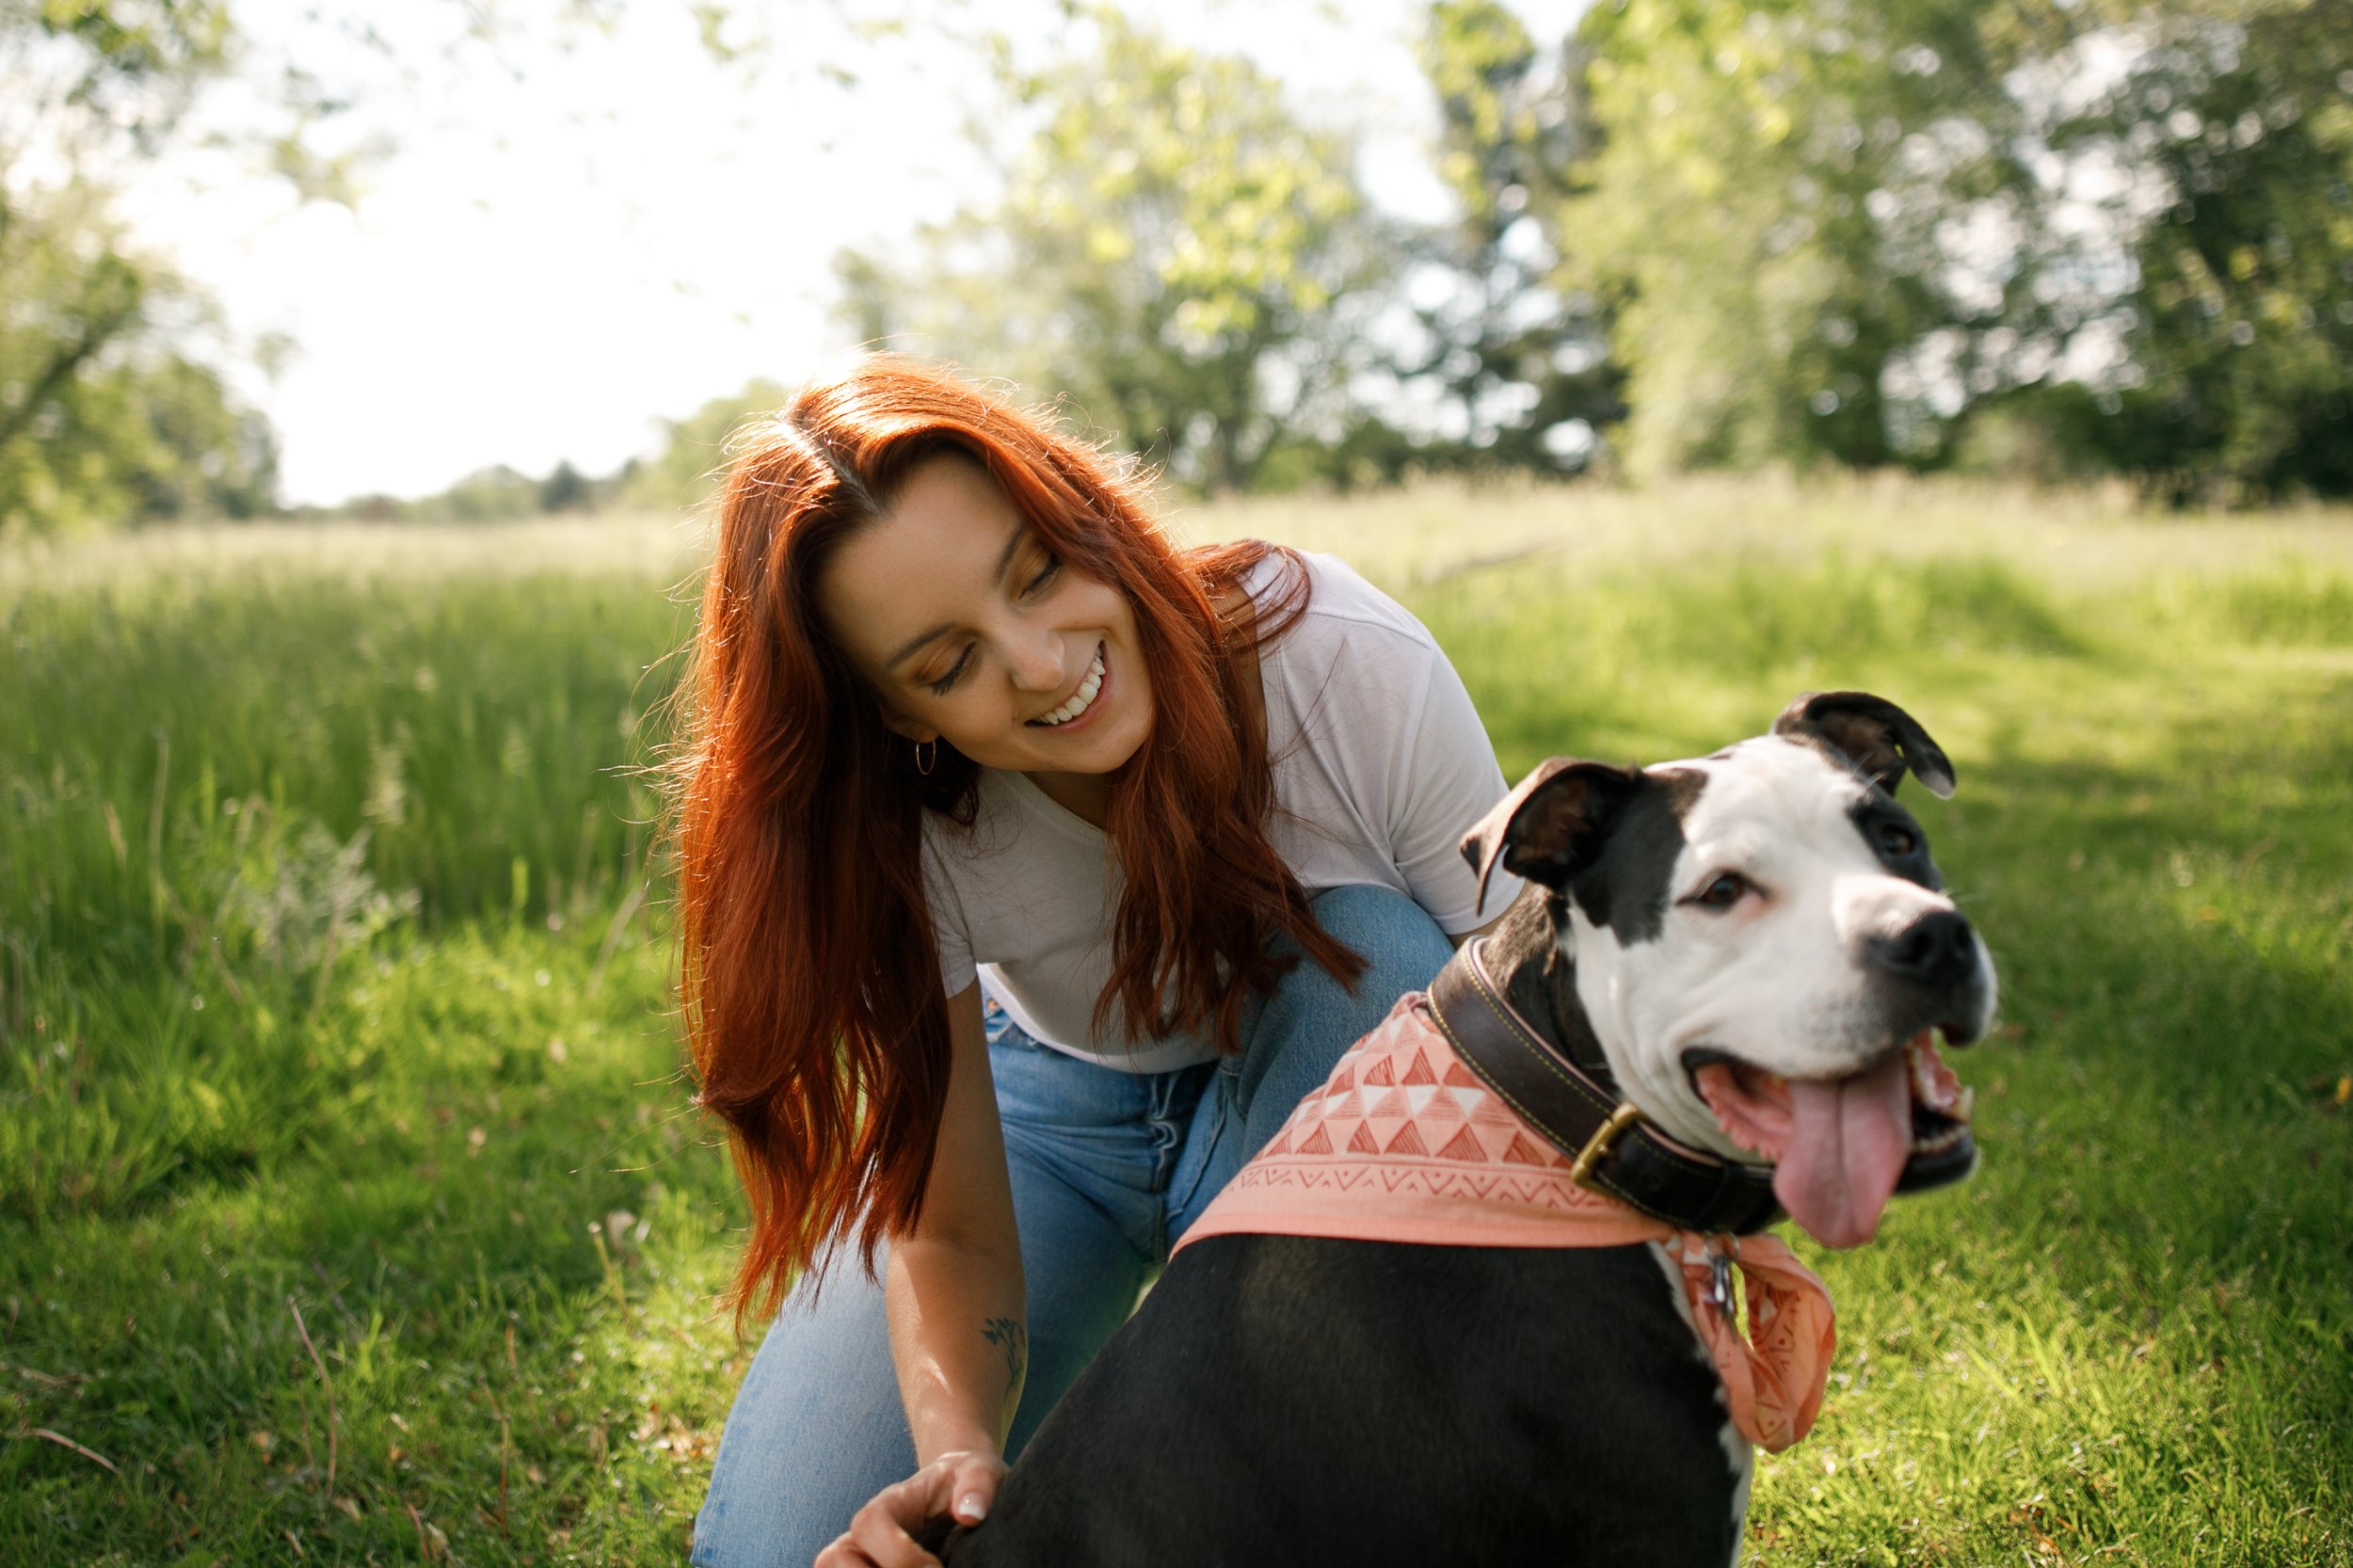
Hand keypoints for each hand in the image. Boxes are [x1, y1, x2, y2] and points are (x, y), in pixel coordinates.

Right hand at [815, 1449, 1007, 1567]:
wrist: (956, 1487)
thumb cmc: (965, 1481)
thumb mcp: (981, 1472)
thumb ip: (977, 1485)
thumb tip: (971, 1515)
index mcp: (891, 1502)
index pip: (870, 1524)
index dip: (897, 1554)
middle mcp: (866, 1532)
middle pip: (834, 1557)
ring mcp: (860, 1554)